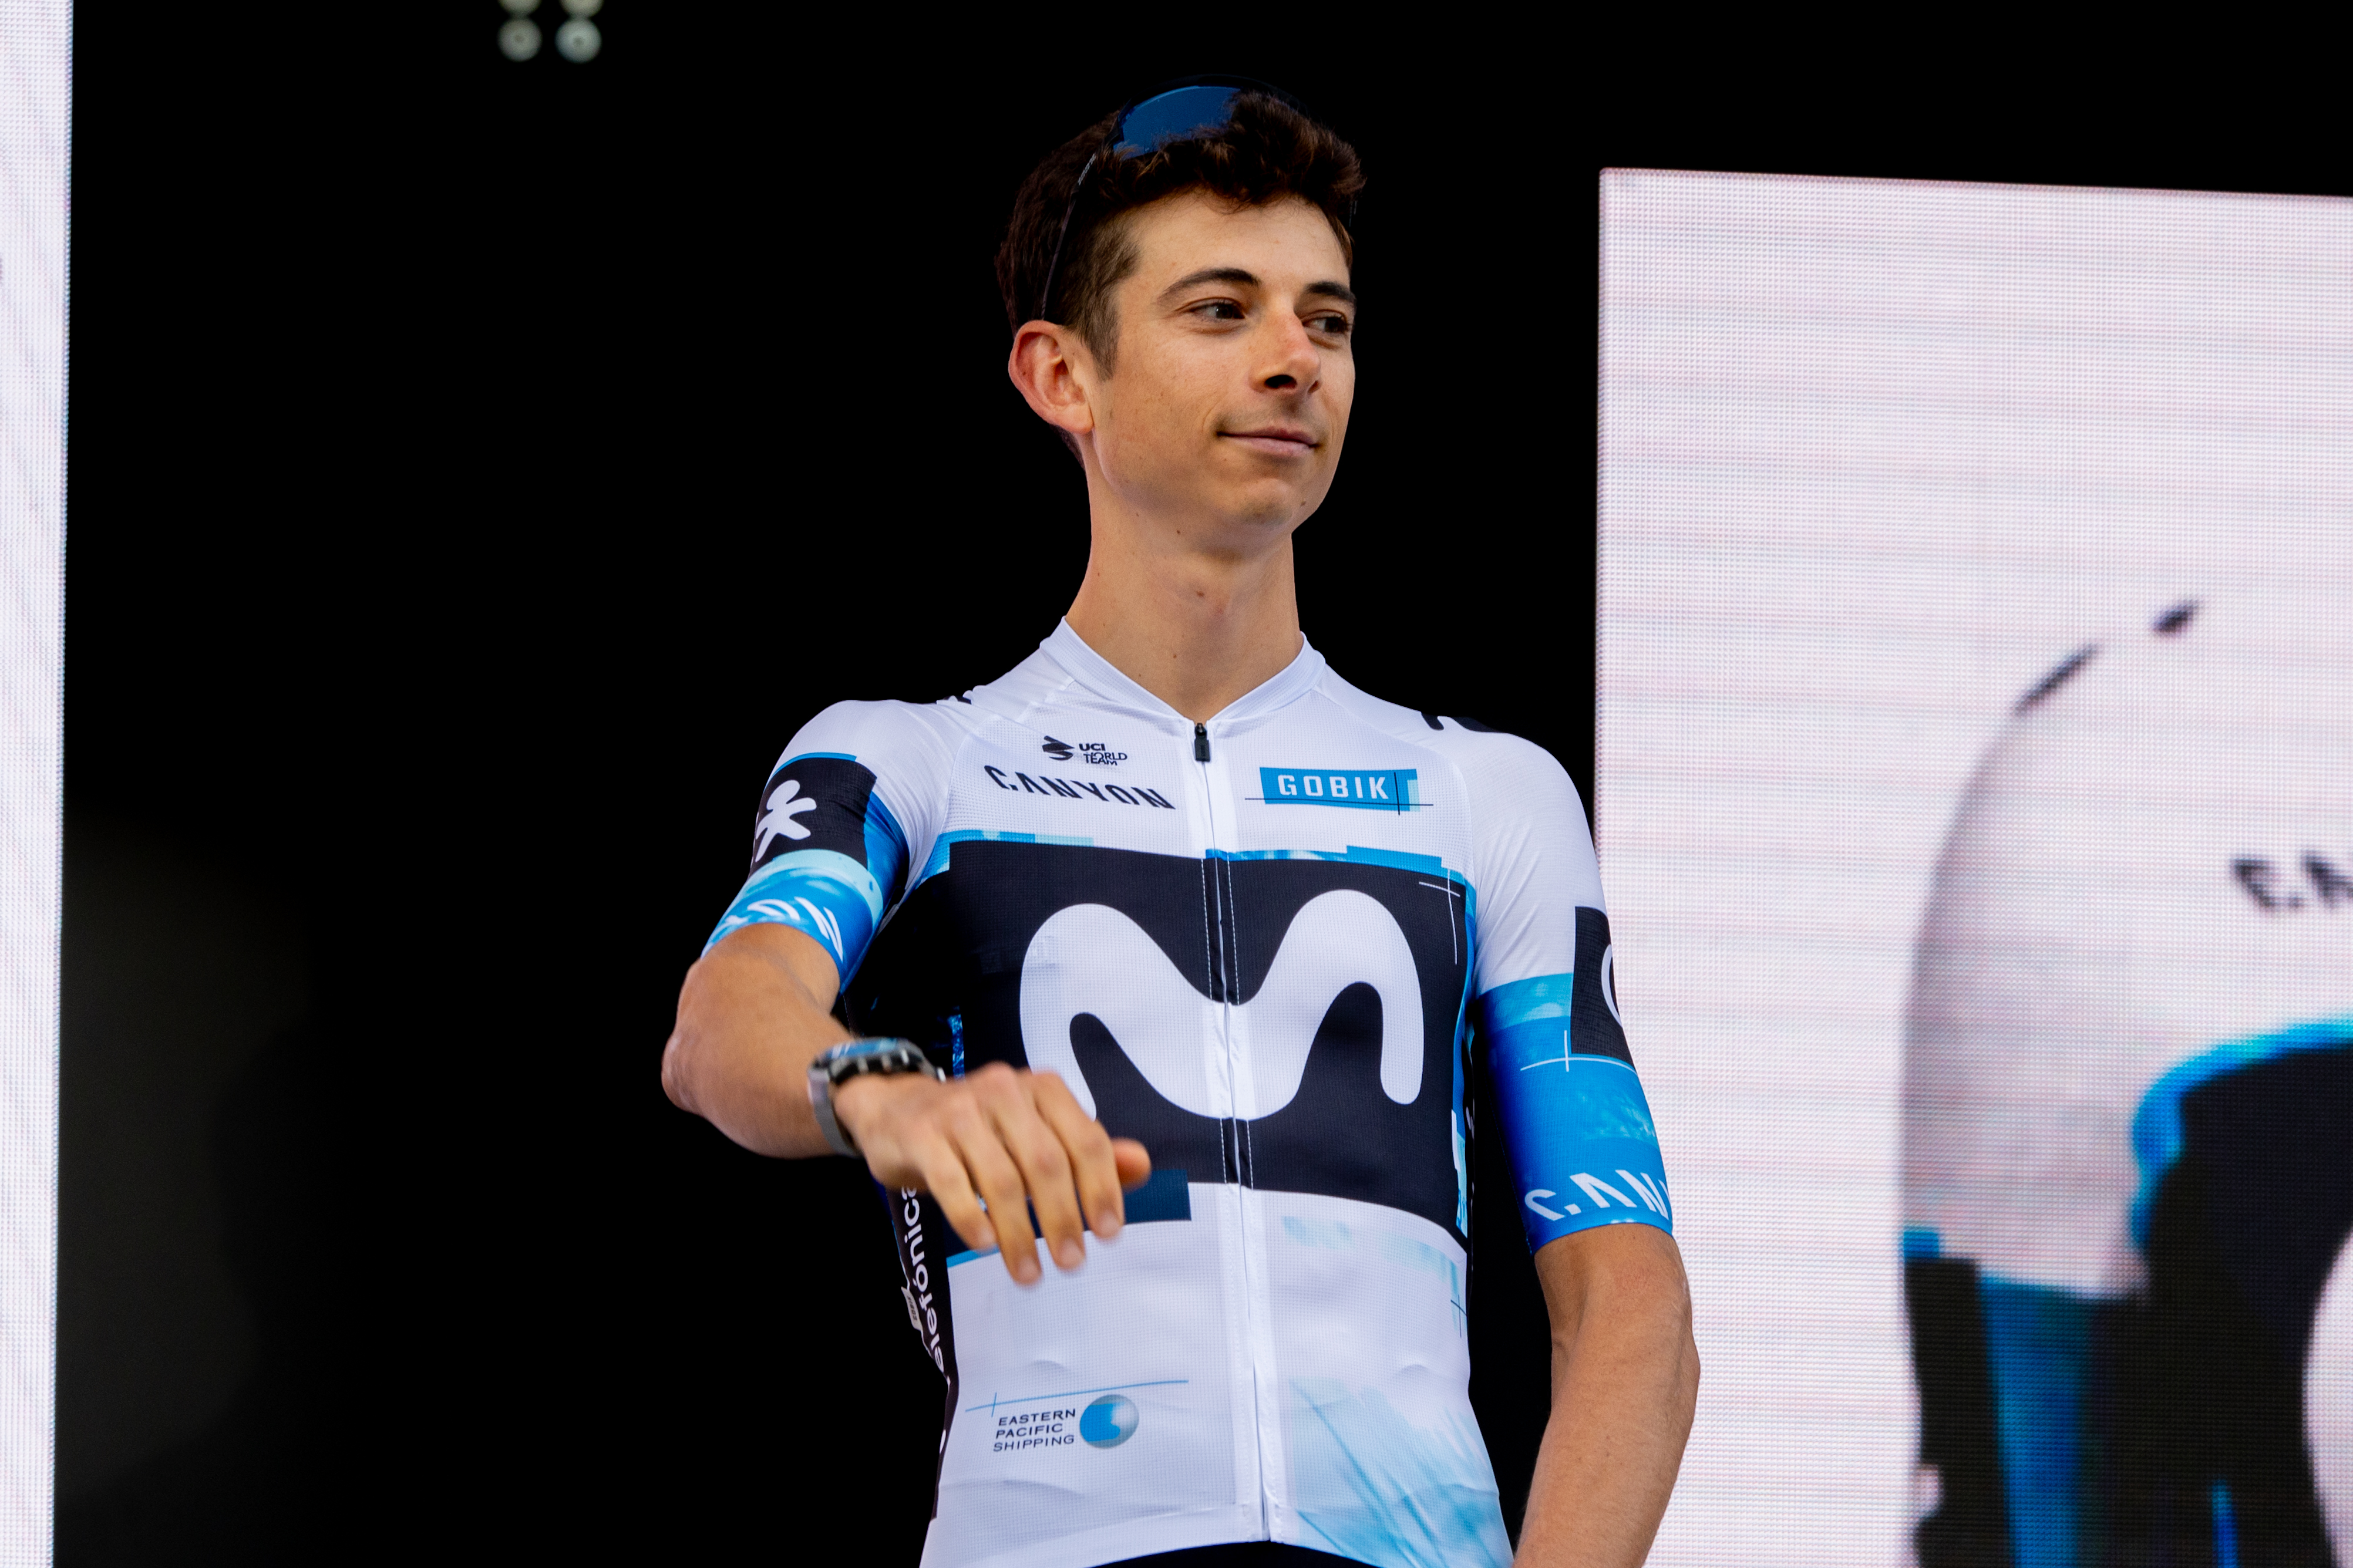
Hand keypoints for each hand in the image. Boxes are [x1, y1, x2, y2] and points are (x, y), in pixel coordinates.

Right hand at [833, 1064, 1149, 1284]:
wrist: (896, 1108)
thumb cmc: (979, 1130)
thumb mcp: (1036, 1133)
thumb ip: (1087, 1150)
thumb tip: (1141, 1166)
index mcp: (1042, 1088)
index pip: (1086, 1139)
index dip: (1103, 1188)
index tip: (1110, 1233)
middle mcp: (1005, 1089)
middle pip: (1047, 1162)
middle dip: (1064, 1219)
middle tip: (1072, 1263)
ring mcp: (960, 1109)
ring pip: (1001, 1179)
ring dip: (1019, 1234)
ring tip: (1029, 1273)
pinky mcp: (923, 1134)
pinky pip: (952, 1181)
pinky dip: (972, 1217)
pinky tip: (985, 1245)